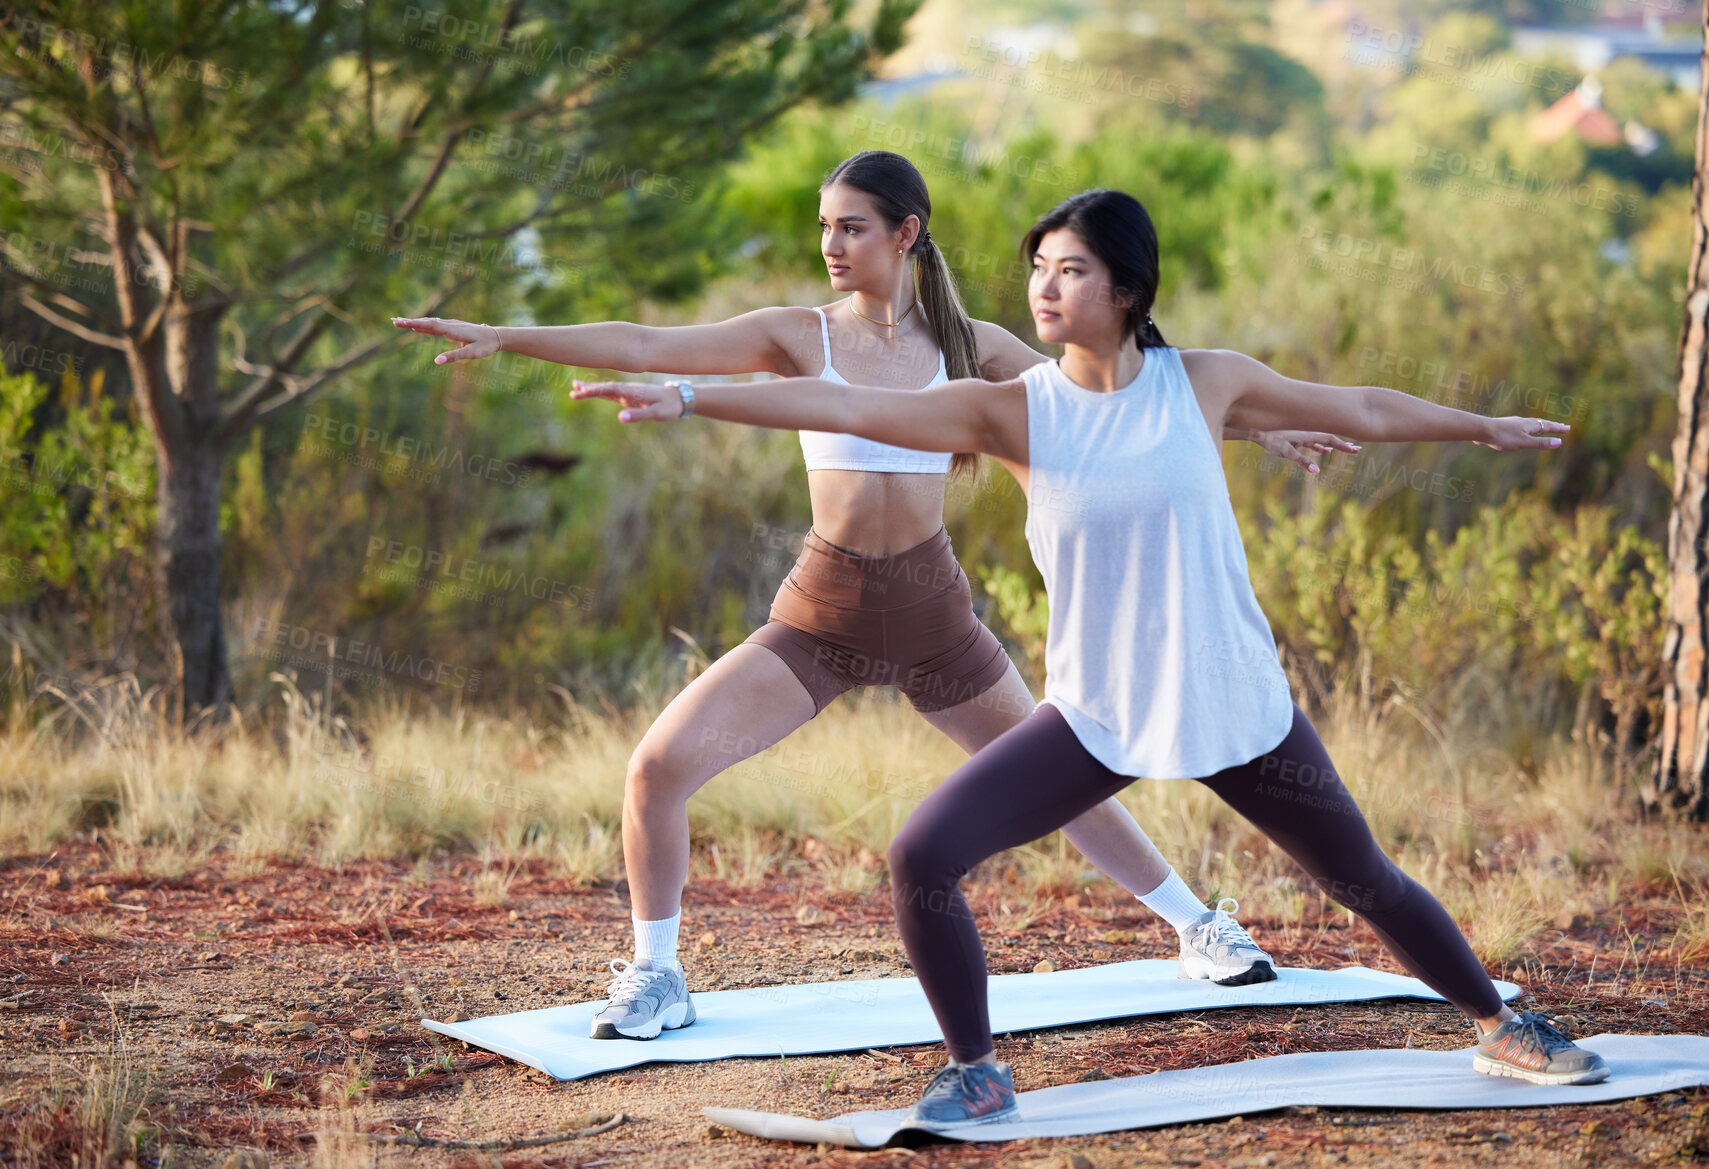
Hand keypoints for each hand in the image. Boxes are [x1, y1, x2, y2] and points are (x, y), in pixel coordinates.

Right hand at [390, 316, 501, 363]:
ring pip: (430, 322)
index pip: (430, 325)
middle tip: (393, 321)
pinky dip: (424, 325)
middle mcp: (450, 325)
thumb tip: (436, 361)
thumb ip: (454, 357)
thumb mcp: (471, 354)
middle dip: (410, 322)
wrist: (496, 336)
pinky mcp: (453, 327)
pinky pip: (435, 325)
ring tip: (400, 322)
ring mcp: (451, 325)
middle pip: (427, 322)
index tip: (400, 322)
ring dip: (415, 322)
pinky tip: (417, 327)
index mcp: (453, 330)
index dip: (414, 324)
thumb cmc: (485, 346)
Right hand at [571, 380, 685, 421]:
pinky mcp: (630, 396)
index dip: (594, 391)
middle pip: (604, 387)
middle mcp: (628, 389)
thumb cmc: (669, 407)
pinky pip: (611, 393)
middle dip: (588, 388)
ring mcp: (628, 392)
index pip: (609, 389)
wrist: (680, 399)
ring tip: (576, 389)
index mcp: (632, 391)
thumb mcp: (656, 413)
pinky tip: (593, 393)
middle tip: (572, 389)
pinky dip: (600, 392)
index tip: (579, 392)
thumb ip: (638, 415)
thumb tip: (620, 418)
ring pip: (606, 389)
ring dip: (592, 389)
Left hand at [1255, 430, 1361, 473]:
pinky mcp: (1296, 438)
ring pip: (1323, 439)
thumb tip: (1317, 471)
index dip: (1344, 446)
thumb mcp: (1287, 452)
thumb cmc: (1271, 439)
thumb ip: (1303, 461)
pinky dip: (1321, 446)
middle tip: (1357, 449)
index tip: (1356, 450)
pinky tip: (1325, 451)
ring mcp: (1302, 434)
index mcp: (1309, 434)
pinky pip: (1314, 441)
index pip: (1331, 440)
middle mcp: (1308, 432)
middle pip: (1330, 438)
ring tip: (1346, 449)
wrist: (1258, 429)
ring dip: (1334, 445)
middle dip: (1344, 444)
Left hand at [1474, 417, 1568, 451]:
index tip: (1568, 428)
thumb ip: (1541, 443)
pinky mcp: (1505, 426)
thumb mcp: (1524, 442)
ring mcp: (1514, 423)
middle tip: (1562, 426)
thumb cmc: (1503, 437)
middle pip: (1541, 423)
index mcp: (1530, 425)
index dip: (1558, 428)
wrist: (1482, 430)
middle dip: (1552, 425)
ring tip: (1545, 427)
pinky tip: (1522, 430)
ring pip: (1531, 424)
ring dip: (1540, 426)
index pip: (1548, 426)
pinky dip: (1528, 428)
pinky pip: (1521, 426)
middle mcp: (1523, 422)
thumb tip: (1559, 442)